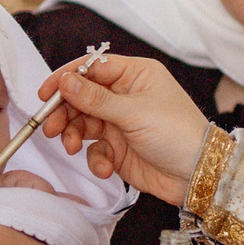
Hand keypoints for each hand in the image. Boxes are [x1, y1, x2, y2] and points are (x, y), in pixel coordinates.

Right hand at [37, 54, 210, 206]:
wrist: (198, 175)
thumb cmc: (177, 134)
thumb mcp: (134, 112)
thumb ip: (96, 99)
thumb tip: (65, 81)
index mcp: (135, 75)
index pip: (92, 69)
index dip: (67, 79)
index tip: (45, 93)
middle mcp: (126, 96)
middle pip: (82, 98)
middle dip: (65, 112)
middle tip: (51, 127)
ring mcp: (121, 123)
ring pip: (83, 124)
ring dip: (74, 135)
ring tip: (73, 147)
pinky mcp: (119, 148)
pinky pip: (95, 149)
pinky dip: (95, 159)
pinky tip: (105, 167)